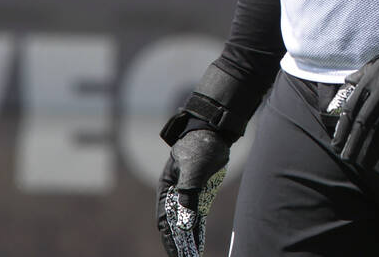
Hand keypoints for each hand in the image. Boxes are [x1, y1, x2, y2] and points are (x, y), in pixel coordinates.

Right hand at [156, 129, 228, 256]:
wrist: (214, 133)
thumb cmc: (200, 146)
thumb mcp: (194, 167)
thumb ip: (189, 189)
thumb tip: (185, 216)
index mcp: (167, 188)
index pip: (165, 219)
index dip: (169, 237)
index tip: (176, 252)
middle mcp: (175, 196)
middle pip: (174, 225)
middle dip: (178, 244)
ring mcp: (187, 197)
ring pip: (185, 225)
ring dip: (187, 242)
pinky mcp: (200, 197)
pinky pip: (196, 219)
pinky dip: (196, 233)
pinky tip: (197, 246)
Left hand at [330, 29, 378, 168]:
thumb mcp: (375, 65)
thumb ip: (360, 76)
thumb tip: (347, 83)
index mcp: (369, 82)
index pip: (351, 110)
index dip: (342, 131)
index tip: (337, 146)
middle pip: (365, 123)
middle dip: (354, 144)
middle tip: (348, 160)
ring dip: (373, 150)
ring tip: (366, 165)